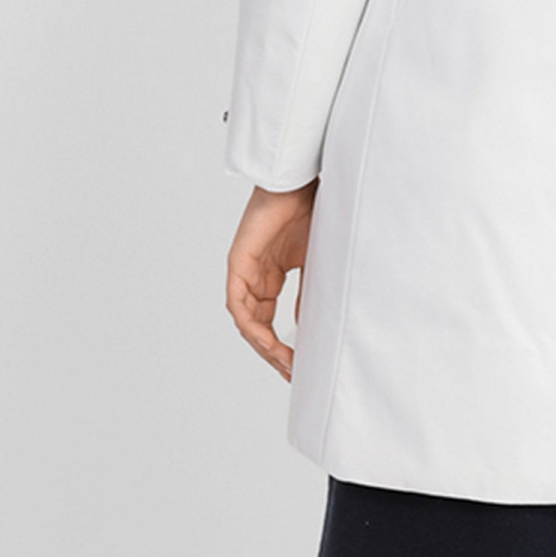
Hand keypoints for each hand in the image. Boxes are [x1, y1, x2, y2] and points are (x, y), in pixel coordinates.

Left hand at [226, 179, 317, 378]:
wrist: (303, 181)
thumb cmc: (313, 210)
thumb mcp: (316, 262)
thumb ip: (310, 294)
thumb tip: (310, 327)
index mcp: (270, 275)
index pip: (269, 321)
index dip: (281, 347)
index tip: (298, 367)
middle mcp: (254, 276)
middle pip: (256, 327)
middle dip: (273, 354)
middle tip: (293, 375)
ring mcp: (244, 270)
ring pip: (246, 321)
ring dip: (264, 346)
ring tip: (285, 364)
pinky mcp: (238, 262)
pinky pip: (238, 304)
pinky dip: (252, 326)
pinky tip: (269, 342)